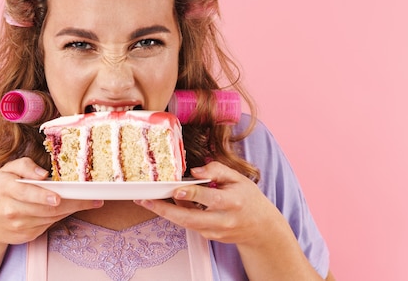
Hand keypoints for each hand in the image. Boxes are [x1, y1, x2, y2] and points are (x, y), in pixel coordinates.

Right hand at [0, 157, 103, 246]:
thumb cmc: (0, 192)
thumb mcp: (6, 171)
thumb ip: (25, 166)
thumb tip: (43, 174)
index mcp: (6, 189)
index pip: (28, 193)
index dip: (44, 196)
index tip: (59, 197)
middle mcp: (11, 209)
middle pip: (46, 208)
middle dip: (72, 203)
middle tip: (92, 199)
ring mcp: (19, 225)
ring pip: (51, 217)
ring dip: (71, 209)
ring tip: (88, 201)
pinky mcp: (27, 236)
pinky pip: (49, 225)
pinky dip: (61, 216)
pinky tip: (69, 208)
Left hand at [134, 161, 283, 246]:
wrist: (261, 228)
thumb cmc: (248, 199)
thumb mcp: (238, 179)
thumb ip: (217, 170)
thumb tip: (194, 171)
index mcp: (233, 201)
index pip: (210, 198)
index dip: (192, 194)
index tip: (176, 190)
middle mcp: (224, 220)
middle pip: (191, 218)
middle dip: (166, 210)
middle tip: (146, 200)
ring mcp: (216, 231)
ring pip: (186, 224)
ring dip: (165, 213)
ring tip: (147, 202)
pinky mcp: (210, 237)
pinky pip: (190, 225)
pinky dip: (176, 215)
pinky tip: (164, 205)